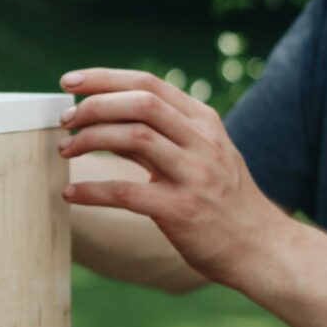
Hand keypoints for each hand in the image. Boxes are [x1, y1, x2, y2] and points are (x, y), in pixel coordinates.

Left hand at [57, 68, 291, 287]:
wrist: (261, 248)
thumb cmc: (219, 198)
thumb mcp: (196, 153)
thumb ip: (153, 133)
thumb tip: (98, 116)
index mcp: (203, 121)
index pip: (148, 84)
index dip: (104, 78)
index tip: (68, 82)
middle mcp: (202, 141)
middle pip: (141, 103)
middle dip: (94, 105)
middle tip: (64, 120)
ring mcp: (195, 174)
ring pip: (135, 137)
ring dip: (90, 139)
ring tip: (64, 150)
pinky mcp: (182, 211)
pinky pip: (126, 192)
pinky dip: (91, 190)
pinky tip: (70, 193)